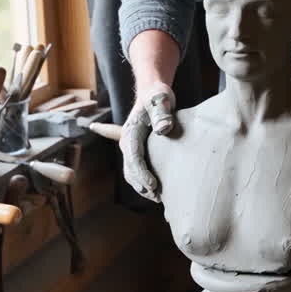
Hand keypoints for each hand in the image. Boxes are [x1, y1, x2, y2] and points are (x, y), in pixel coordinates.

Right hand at [119, 81, 176, 200]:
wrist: (153, 93)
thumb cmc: (157, 95)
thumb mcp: (160, 99)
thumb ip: (162, 112)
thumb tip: (163, 129)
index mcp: (130, 132)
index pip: (133, 157)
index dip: (142, 174)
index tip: (153, 186)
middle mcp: (127, 142)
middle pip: (131, 169)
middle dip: (142, 185)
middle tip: (158, 198)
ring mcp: (131, 148)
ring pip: (132, 173)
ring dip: (142, 187)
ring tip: (159, 198)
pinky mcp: (138, 151)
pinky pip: (137, 170)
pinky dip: (144, 182)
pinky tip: (156, 192)